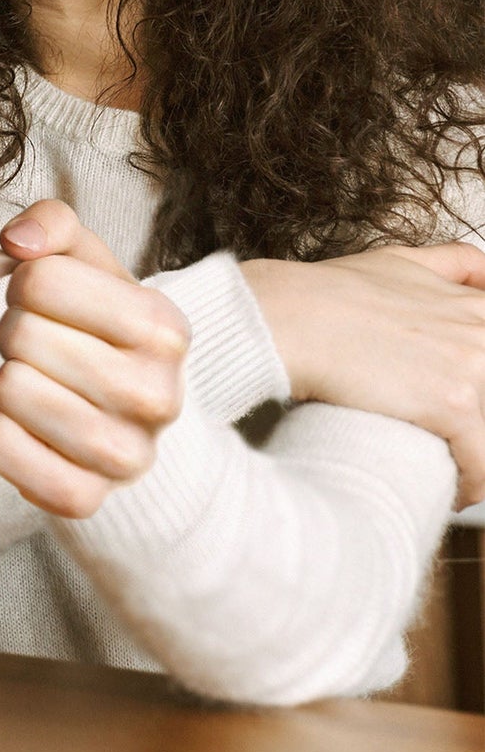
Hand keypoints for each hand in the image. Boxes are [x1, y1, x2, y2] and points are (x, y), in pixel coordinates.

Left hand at [0, 200, 189, 517]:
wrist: (129, 417)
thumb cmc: (97, 327)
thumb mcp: (89, 263)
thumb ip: (54, 223)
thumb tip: (17, 240)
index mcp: (163, 327)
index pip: (39, 280)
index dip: (24, 283)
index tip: (42, 300)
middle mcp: (157, 396)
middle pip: (19, 336)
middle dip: (13, 331)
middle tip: (35, 344)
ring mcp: (125, 457)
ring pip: (8, 390)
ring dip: (2, 378)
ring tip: (30, 379)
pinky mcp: (83, 498)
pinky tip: (18, 421)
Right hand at [242, 243, 484, 508]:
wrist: (287, 317)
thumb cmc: (326, 293)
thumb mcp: (396, 261)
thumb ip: (450, 263)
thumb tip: (482, 272)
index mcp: (475, 305)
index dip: (476, 384)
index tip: (465, 404)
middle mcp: (482, 331)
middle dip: (476, 421)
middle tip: (450, 436)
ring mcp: (474, 366)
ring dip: (476, 456)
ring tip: (452, 470)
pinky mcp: (455, 404)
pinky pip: (483, 464)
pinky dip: (471, 485)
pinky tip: (451, 490)